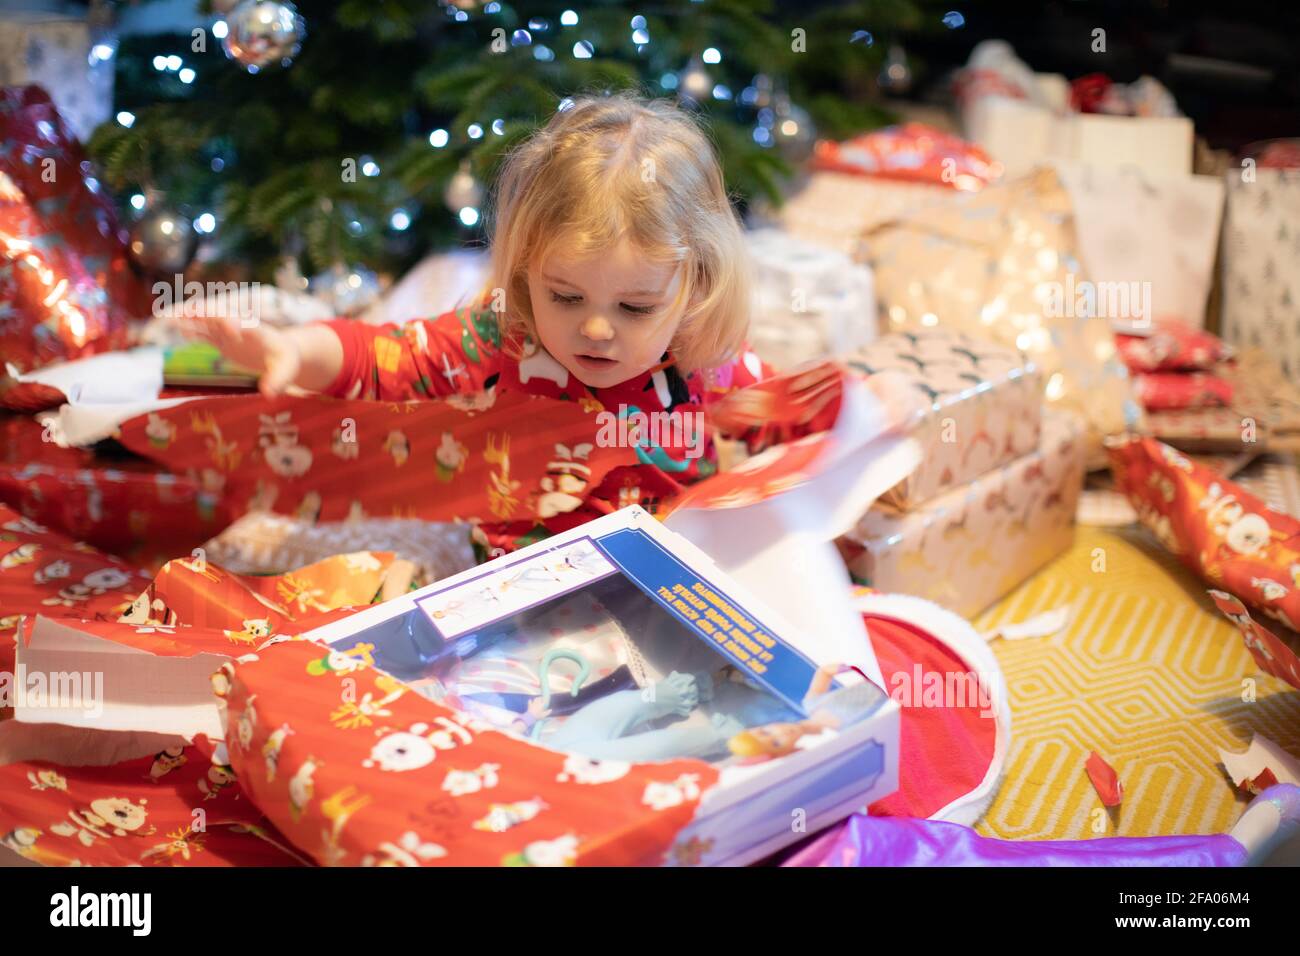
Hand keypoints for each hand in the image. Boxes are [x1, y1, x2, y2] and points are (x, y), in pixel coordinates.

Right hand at [174, 314, 301, 397]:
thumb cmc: (286, 360)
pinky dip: (188, 328)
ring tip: (164, 315)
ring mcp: (228, 332)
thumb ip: (278, 381)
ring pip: (204, 320)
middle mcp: (239, 327)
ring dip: (186, 317)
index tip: (222, 323)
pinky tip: (174, 326)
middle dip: (199, 312)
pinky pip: (202, 332)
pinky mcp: (220, 339)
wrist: (282, 353)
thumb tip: (268, 395)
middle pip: (216, 314)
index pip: (242, 322)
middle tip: (178, 313)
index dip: (230, 321)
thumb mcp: (287, 371)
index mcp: (257, 332)